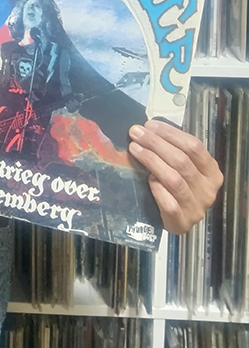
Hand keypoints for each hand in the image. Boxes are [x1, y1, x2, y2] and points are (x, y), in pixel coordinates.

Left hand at [128, 120, 222, 234]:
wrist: (179, 221)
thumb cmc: (179, 186)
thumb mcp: (183, 167)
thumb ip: (173, 150)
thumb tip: (148, 128)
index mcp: (212, 172)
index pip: (194, 146)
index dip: (171, 133)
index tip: (149, 125)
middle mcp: (208, 190)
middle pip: (182, 161)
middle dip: (156, 143)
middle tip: (135, 133)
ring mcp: (196, 207)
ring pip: (174, 179)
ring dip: (152, 161)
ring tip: (134, 148)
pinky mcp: (182, 222)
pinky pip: (168, 202)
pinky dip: (157, 188)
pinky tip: (147, 179)